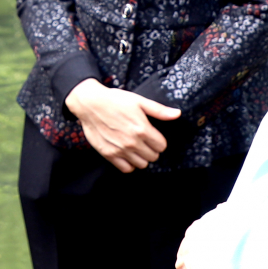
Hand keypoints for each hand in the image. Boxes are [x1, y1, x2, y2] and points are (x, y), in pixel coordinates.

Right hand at [64, 80, 180, 171]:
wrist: (90, 104)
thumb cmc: (114, 100)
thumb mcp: (139, 101)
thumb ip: (159, 110)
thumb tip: (177, 114)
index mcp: (142, 129)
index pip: (162, 146)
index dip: (159, 141)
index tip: (152, 136)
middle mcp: (132, 142)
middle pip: (153, 157)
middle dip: (151, 149)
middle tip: (144, 141)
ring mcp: (120, 150)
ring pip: (141, 165)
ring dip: (141, 157)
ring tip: (135, 147)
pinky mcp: (109, 154)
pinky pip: (126, 169)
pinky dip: (129, 164)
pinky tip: (126, 154)